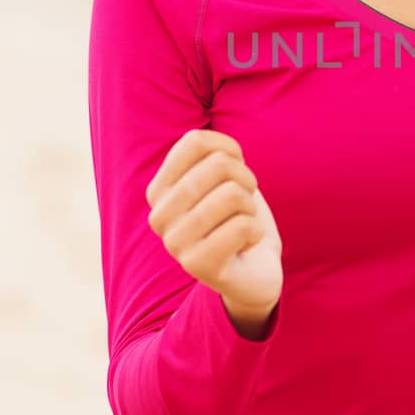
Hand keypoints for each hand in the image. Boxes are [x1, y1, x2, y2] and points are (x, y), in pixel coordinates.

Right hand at [146, 129, 282, 322]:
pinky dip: (255, 231)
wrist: (251, 272)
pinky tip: (244, 245)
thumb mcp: (223, 180)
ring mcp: (175, 243)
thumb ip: (214, 156)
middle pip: (219, 165)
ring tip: (242, 223)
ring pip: (232, 194)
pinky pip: (243, 226)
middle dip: (246, 178)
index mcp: (158, 190)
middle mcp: (158, 216)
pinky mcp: (198, 265)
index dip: (228, 147)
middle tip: (244, 201)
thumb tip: (217, 148)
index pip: (194, 141)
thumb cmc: (236, 218)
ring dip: (250, 207)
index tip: (237, 166)